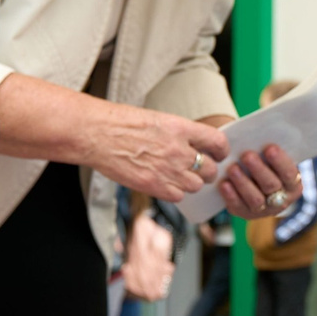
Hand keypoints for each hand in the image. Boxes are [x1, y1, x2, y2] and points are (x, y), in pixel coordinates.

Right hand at [82, 103, 229, 202]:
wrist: (95, 134)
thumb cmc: (120, 123)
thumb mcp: (157, 119)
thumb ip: (179, 134)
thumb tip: (193, 146)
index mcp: (181, 128)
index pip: (218, 142)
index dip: (221, 150)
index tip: (218, 153)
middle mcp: (179, 150)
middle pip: (211, 169)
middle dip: (208, 170)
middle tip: (201, 169)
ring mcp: (167, 170)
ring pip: (196, 185)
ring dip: (192, 182)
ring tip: (180, 176)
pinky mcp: (154, 186)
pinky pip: (179, 196)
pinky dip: (175, 192)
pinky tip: (166, 183)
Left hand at [219, 142, 300, 219]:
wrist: (251, 176)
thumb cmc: (264, 160)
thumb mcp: (272, 155)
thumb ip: (271, 149)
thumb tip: (264, 133)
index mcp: (294, 184)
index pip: (289, 174)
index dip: (280, 161)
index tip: (269, 148)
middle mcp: (282, 200)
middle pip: (271, 186)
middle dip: (259, 170)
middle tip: (247, 155)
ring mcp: (264, 210)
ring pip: (256, 199)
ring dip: (243, 183)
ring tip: (232, 168)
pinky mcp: (246, 214)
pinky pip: (239, 207)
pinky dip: (231, 195)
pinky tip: (224, 183)